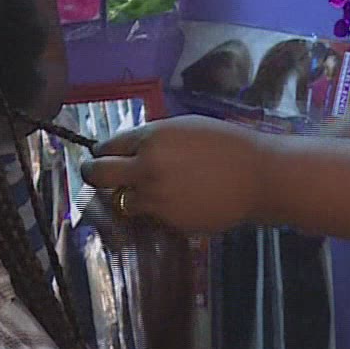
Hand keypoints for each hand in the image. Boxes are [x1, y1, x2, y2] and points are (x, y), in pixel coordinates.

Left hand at [79, 116, 271, 233]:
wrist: (257, 177)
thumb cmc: (225, 144)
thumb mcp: (184, 127)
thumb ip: (152, 137)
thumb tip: (126, 149)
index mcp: (150, 139)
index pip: (106, 146)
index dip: (103, 151)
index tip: (103, 155)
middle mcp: (146, 168)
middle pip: (98, 175)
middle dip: (92, 173)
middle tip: (94, 173)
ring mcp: (156, 198)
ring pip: (122, 200)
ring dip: (128, 194)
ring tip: (152, 188)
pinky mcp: (168, 221)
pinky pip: (150, 214)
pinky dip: (156, 208)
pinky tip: (180, 199)